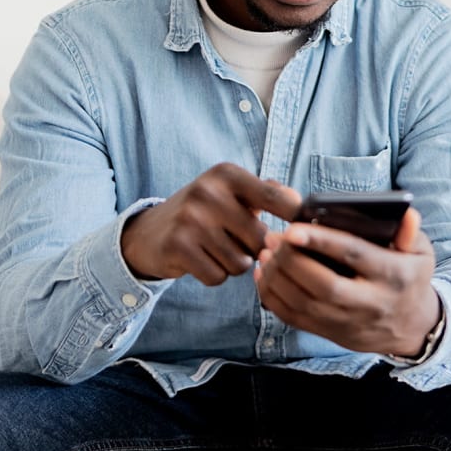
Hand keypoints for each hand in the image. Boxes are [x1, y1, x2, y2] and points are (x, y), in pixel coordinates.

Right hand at [119, 163, 300, 284]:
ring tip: (215, 249)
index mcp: (227, 174)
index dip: (295, 219)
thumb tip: (301, 204)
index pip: (277, 198)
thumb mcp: (231, 192)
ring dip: (233, 264)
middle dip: (253, 250)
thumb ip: (267, 193)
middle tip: (235, 242)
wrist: (149, 232)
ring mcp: (191, 219)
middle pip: (260, 240)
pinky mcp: (178, 246)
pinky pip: (217, 276)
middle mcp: (208, 192)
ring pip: (240, 263)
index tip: (300, 230)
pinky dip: (213, 275)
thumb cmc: (204, 212)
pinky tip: (200, 260)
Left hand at [254, 207, 440, 356]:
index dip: (322, 241)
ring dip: (278, 277)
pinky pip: (295, 319)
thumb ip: (409, 232)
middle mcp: (371, 303)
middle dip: (292, 260)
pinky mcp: (331, 333)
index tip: (293, 228)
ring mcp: (349, 322)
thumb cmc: (409, 277)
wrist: (411, 326)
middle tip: (273, 237)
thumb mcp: (420, 253)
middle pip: (324, 285)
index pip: (354, 256)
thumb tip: (407, 214)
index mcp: (393, 275)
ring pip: (304, 304)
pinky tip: (265, 275)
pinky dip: (274, 298)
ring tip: (266, 252)